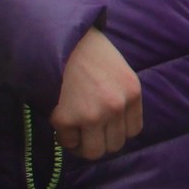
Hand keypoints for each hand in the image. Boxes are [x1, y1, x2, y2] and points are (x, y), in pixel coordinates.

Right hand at [51, 27, 142, 161]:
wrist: (56, 37)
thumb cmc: (86, 50)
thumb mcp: (118, 70)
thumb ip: (121, 96)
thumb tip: (114, 127)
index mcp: (132, 93)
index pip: (133, 131)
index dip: (117, 130)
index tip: (105, 126)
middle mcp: (115, 107)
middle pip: (114, 145)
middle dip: (100, 140)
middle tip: (87, 130)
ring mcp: (91, 115)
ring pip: (93, 151)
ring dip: (83, 144)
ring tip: (74, 131)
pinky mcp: (66, 119)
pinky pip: (68, 142)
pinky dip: (63, 136)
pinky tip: (60, 120)